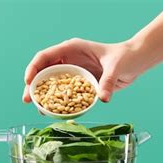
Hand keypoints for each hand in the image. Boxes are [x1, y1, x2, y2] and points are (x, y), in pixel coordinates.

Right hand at [22, 38, 142, 102]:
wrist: (135, 62)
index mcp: (71, 48)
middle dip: (33, 86)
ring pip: (51, 84)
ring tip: (39, 110)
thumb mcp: (116, 67)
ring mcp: (72, 72)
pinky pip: (64, 94)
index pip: (45, 56)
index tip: (28, 82)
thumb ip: (108, 81)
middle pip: (43, 72)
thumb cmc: (125, 57)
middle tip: (28, 100)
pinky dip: (58, 103)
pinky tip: (54, 113)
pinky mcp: (78, 84)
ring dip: (44, 97)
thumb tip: (103, 98)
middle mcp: (68, 60)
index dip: (34, 68)